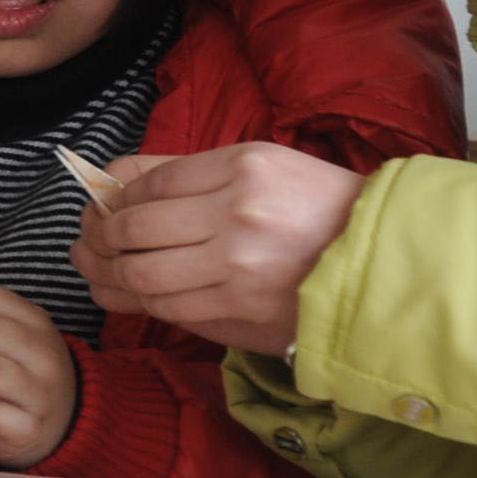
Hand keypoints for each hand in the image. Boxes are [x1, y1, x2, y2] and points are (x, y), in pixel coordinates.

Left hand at [75, 142, 365, 354]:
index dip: (117, 199)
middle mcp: (237, 215)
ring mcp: (238, 268)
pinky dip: (137, 301)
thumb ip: (188, 171)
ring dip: (106, 274)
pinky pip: (167, 308)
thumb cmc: (318, 209)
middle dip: (100, 237)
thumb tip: (115, 181)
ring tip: (99, 267)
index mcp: (245, 168)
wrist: (384, 263)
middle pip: (134, 229)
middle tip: (92, 240)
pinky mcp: (240, 312)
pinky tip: (127, 293)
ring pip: (140, 275)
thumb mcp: (264, 165)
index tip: (107, 207)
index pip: (151, 184)